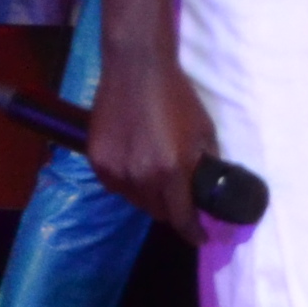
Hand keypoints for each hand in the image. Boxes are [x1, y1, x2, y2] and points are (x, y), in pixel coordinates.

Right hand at [87, 49, 223, 241]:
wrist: (136, 69)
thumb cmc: (177, 98)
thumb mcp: (204, 132)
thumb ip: (206, 164)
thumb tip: (210, 188)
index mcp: (172, 171)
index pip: (182, 218)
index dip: (193, 233)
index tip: (200, 236)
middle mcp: (141, 176)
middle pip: (158, 213)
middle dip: (172, 211)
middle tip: (180, 199)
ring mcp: (115, 169)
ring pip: (135, 201)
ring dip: (149, 197)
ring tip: (156, 177)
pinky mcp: (97, 160)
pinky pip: (115, 186)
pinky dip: (127, 183)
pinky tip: (135, 165)